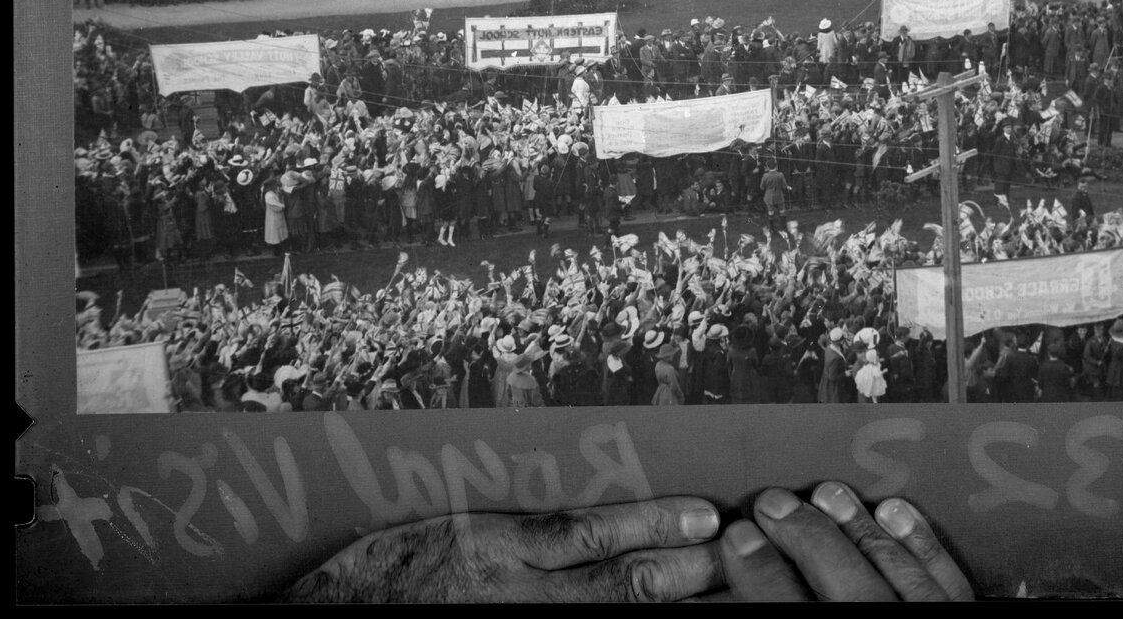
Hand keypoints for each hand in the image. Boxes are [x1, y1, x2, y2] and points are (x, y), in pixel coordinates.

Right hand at [280, 497, 722, 602]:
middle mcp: (510, 594)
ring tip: (719, 590)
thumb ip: (524, 533)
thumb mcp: (455, 530)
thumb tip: (595, 527)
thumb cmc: (387, 575)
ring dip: (668, 603)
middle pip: (616, 583)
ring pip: (608, 618)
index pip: (593, 532)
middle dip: (684, 570)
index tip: (706, 514)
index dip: (657, 522)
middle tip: (735, 553)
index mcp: (496, 548)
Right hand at [711, 483, 973, 600]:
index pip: (791, 612)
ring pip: (895, 571)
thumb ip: (781, 615)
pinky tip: (896, 512)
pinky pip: (947, 580)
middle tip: (771, 501)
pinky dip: (922, 544)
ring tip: (826, 493)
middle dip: (804, 536)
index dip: (759, 574)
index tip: (735, 537)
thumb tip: (745, 579)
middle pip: (844, 584)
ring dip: (858, 527)